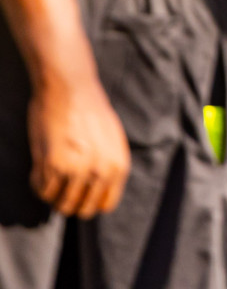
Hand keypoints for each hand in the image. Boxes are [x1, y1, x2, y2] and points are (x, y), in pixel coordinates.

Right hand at [28, 75, 129, 218]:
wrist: (71, 88)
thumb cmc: (90, 111)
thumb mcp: (111, 141)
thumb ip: (108, 167)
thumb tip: (98, 196)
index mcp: (119, 166)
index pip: (105, 205)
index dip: (89, 201)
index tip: (79, 192)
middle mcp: (101, 171)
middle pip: (81, 209)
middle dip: (69, 200)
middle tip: (60, 184)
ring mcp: (77, 169)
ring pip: (59, 203)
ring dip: (52, 192)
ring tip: (51, 172)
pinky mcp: (53, 164)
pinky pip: (42, 190)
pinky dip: (38, 183)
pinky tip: (40, 166)